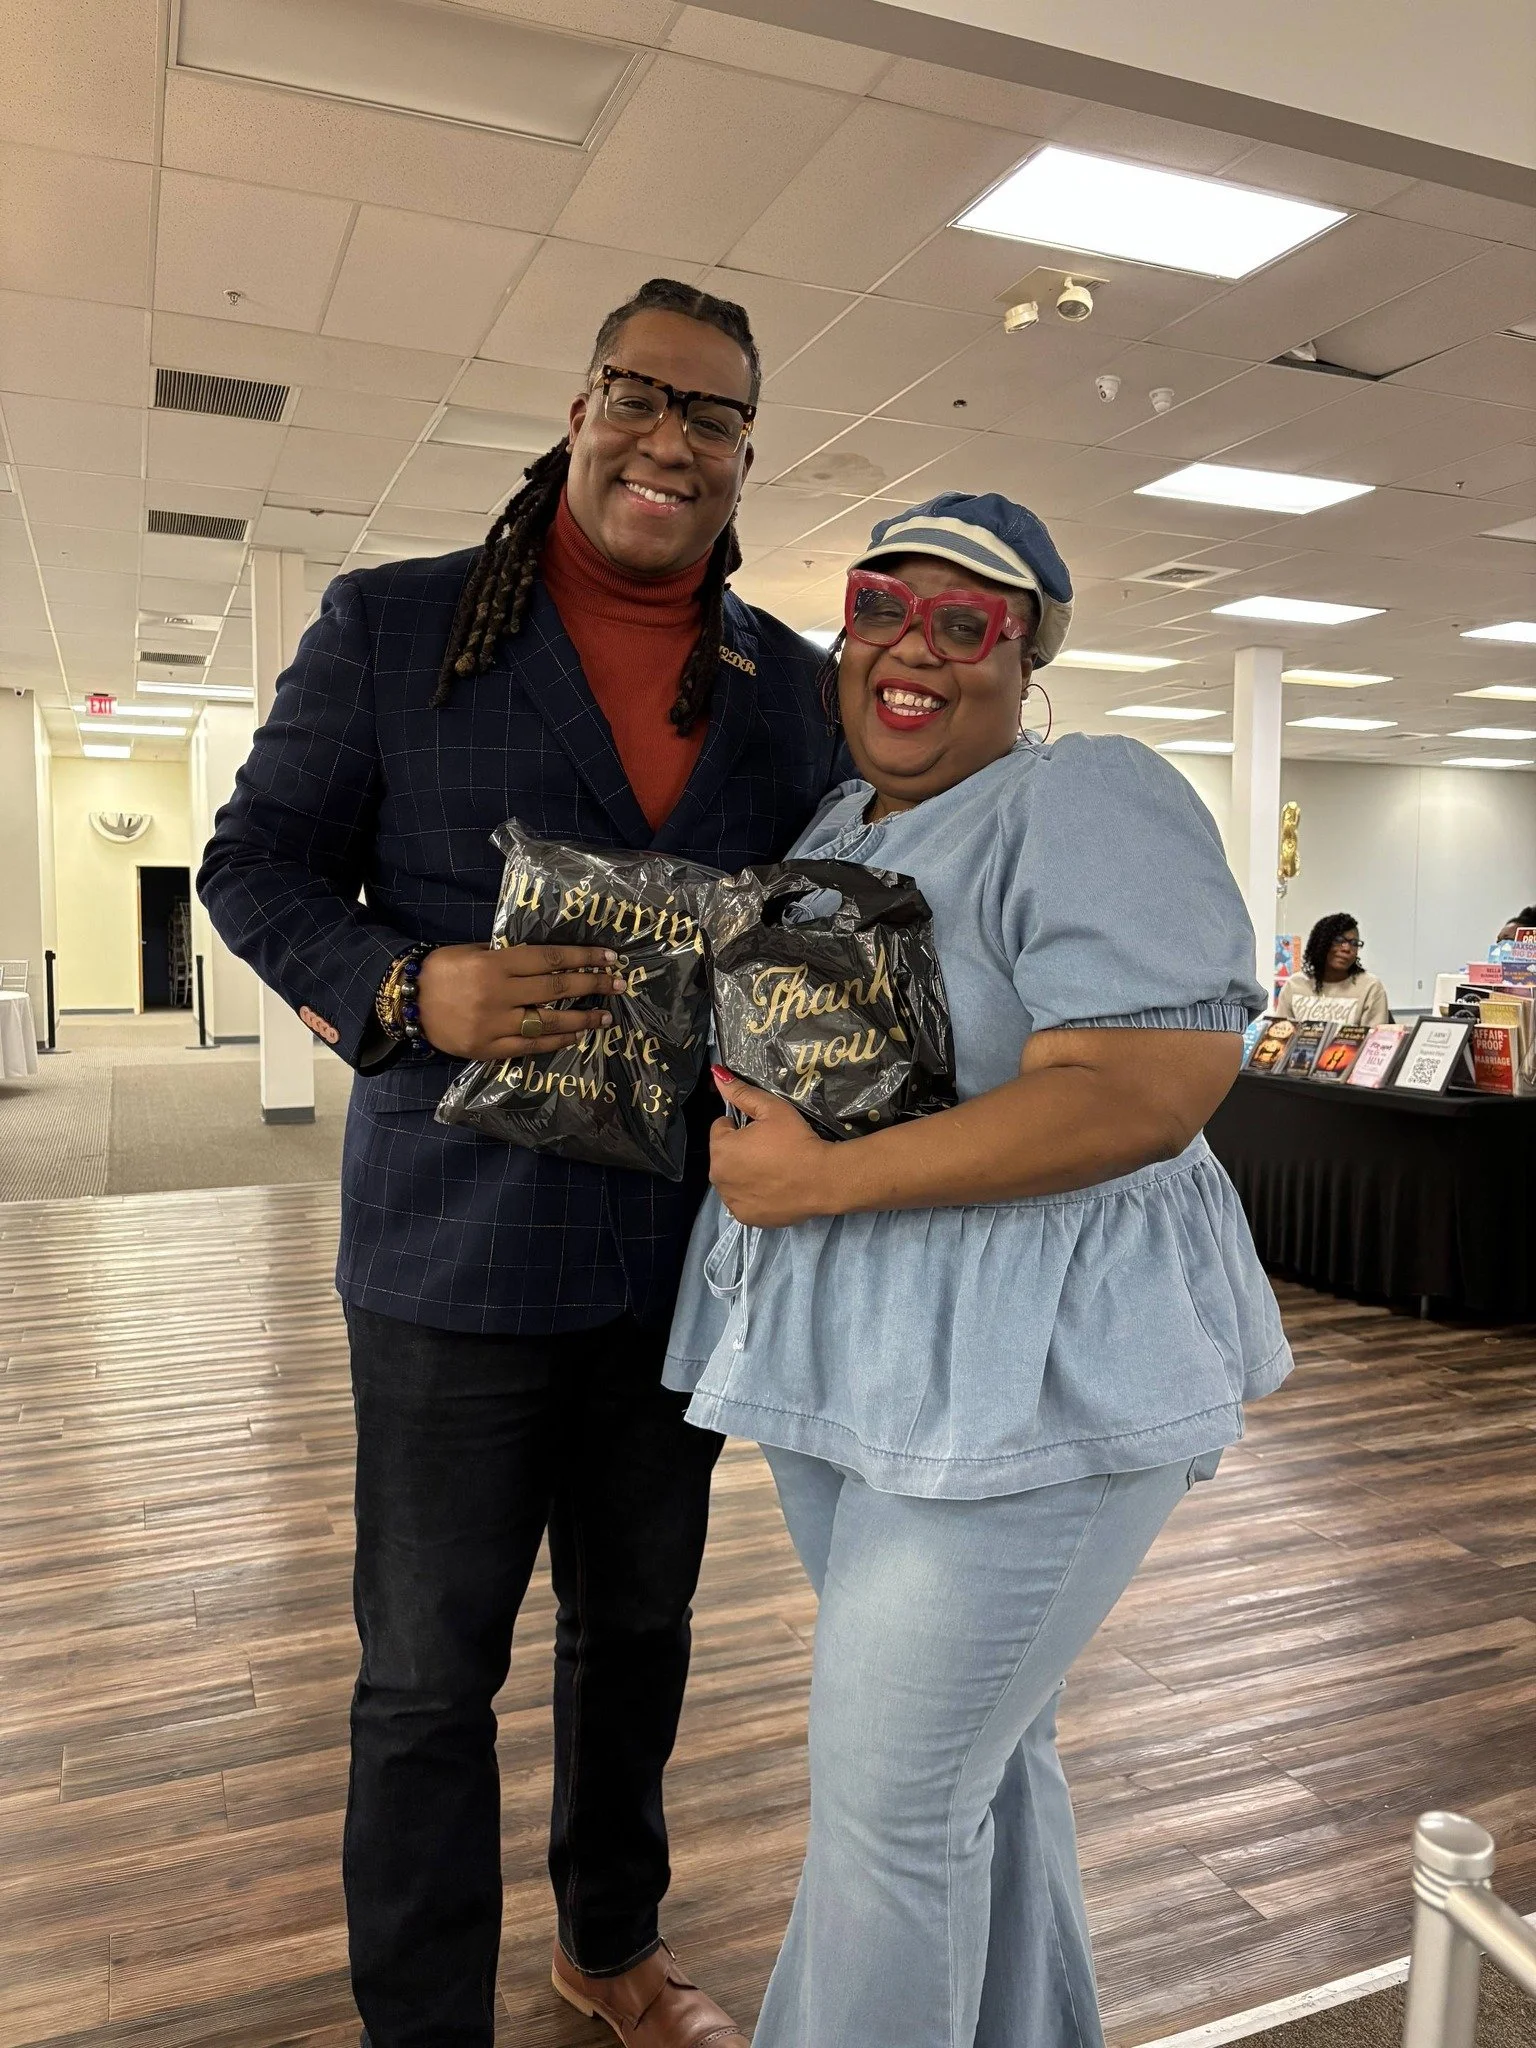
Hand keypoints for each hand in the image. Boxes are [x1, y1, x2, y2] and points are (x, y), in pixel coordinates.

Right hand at [416, 943, 627, 1059]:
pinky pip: (530, 1047)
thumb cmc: (442, 969)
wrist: (406, 1001)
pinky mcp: (488, 1049)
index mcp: (496, 964)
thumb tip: (550, 960)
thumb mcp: (474, 951)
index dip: (584, 958)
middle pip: (557, 989)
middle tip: (618, 984)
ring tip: (605, 1017)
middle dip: (593, 985)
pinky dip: (555, 1042)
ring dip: (582, 1020)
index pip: (551, 959)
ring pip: (548, 1022)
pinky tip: (574, 1037)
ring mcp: (494, 1025)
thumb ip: (508, 956)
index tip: (610, 957)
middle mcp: (499, 994)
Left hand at [708, 1068, 842, 1227]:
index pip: (721, 1128)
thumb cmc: (796, 1140)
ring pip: (732, 1179)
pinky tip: (772, 1188)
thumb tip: (716, 1073)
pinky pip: (742, 1200)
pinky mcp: (745, 1217)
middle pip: (724, 1155)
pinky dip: (752, 1194)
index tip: (763, 1131)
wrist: (822, 1180)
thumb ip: (742, 1092)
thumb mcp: (772, 1109)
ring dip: (744, 1173)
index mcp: (721, 1148)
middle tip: (770, 1150)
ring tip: (772, 1169)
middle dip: (740, 1150)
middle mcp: (718, 1177)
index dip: (741, 1126)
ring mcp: (731, 1200)